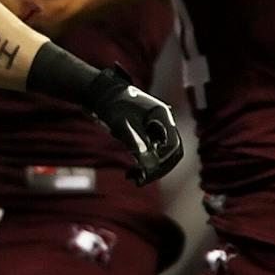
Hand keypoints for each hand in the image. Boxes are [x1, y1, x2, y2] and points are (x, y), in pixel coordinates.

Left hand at [82, 64, 183, 185]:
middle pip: (170, 152)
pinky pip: (151, 154)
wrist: (102, 94)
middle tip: (140, 180)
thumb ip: (134, 141)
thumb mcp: (120, 122)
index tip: (146, 170)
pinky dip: (143, 165)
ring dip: (150, 169)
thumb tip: (148, 165)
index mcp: (162, 114)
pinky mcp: (148, 136)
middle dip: (157, 168)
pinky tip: (130, 173)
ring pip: (162, 155)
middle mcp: (163, 123)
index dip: (162, 160)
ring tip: (132, 177)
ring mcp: (157, 130)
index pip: (172, 144)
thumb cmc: (111, 104)